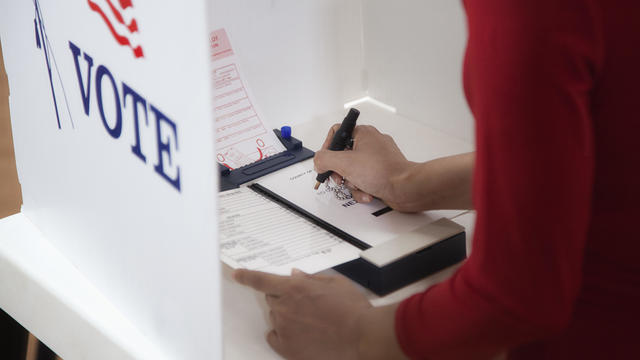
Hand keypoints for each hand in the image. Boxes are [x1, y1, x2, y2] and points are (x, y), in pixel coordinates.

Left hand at [233, 268, 371, 359]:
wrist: (361, 336)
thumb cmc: (352, 309)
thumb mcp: (335, 283)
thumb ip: (311, 278)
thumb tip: (297, 275)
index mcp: (294, 287)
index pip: (261, 280)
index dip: (247, 276)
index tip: (238, 275)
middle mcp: (284, 307)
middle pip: (272, 299)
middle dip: (284, 298)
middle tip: (305, 304)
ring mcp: (284, 328)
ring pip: (275, 317)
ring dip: (287, 316)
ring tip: (312, 321)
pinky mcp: (287, 348)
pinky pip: (274, 337)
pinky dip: (281, 334)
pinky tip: (299, 334)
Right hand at [314, 125, 414, 208]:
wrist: (406, 188)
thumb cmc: (383, 171)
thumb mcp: (344, 163)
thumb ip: (325, 159)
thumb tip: (318, 161)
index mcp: (363, 133)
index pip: (336, 133)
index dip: (327, 148)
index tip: (325, 161)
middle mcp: (371, 143)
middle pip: (342, 156)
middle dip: (340, 171)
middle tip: (340, 178)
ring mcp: (377, 159)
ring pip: (352, 171)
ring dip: (352, 183)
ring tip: (359, 186)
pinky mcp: (382, 173)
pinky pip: (364, 180)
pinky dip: (363, 188)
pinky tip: (368, 192)